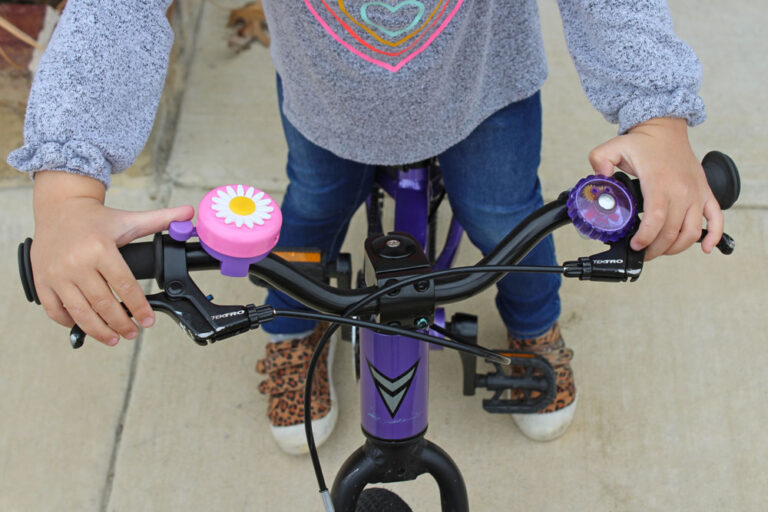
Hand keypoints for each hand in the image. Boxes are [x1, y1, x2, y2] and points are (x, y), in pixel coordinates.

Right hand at [32, 171, 193, 345]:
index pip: (125, 285)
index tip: (148, 321)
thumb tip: (189, 214)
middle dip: (121, 323)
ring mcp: (57, 274)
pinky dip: (69, 322)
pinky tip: (84, 326)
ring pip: (80, 312)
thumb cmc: (96, 218)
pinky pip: (54, 309)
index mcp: (100, 249)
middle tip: (133, 333)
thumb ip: (160, 220)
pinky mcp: (42, 280)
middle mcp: (77, 263)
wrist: (58, 208)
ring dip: (98, 330)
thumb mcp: (129, 219)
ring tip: (113, 338)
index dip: (139, 307)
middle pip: (103, 303)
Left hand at [588, 117, 722, 260]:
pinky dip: (714, 235)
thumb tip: (599, 177)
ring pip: (693, 231)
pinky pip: (717, 218)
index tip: (636, 245)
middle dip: (656, 248)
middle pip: (673, 231)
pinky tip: (706, 247)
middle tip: (643, 253)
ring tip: (662, 250)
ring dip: (678, 247)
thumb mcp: (614, 148)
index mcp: (659, 182)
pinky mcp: (705, 192)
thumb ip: (600, 161)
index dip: (646, 237)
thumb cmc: (643, 141)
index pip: (656, 219)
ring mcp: (696, 193)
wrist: (666, 128)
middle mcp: (682, 190)